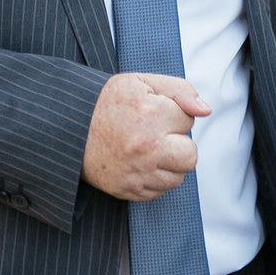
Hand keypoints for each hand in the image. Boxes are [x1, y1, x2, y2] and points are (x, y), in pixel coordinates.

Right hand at [82, 73, 208, 201]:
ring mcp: (138, 171)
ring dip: (168, 164)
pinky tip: (138, 163)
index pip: (188, 120)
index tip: (154, 112)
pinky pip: (159, 192)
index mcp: (150, 115)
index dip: (173, 114)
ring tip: (147, 149)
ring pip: (178, 176)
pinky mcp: (128, 189)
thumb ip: (179, 90)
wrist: (69, 127)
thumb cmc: (106, 103)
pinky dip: (153, 179)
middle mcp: (146, 147)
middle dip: (178, 143)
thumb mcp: (141, 82)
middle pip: (190, 154)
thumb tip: (205, 110)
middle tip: (156, 133)